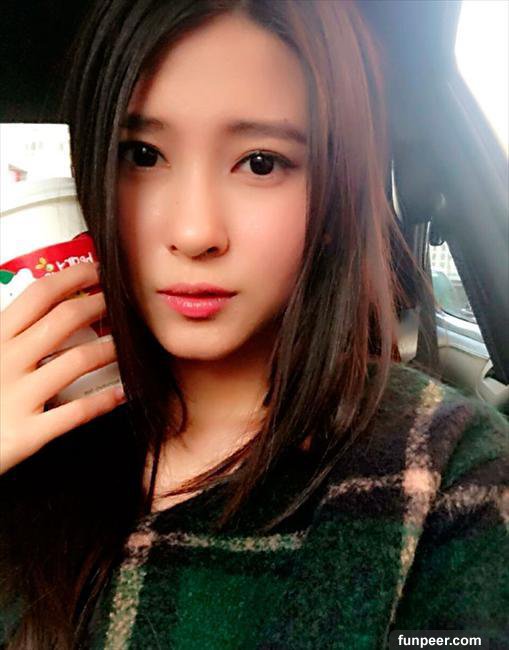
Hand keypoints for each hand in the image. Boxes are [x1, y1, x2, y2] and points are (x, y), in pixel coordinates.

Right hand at [0, 262, 124, 474]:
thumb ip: (5, 332)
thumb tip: (33, 306)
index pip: (37, 295)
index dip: (72, 278)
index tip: (97, 270)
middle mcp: (6, 361)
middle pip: (64, 320)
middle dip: (98, 305)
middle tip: (120, 302)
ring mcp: (17, 397)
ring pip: (78, 361)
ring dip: (110, 349)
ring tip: (127, 345)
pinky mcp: (26, 433)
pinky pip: (77, 412)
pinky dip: (104, 400)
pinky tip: (122, 392)